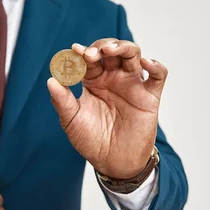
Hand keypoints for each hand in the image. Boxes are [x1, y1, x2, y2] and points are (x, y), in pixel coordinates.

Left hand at [47, 39, 166, 178]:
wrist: (113, 162)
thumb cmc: (90, 140)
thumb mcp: (71, 120)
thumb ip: (62, 100)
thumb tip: (51, 80)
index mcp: (93, 80)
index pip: (88, 59)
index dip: (82, 53)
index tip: (75, 51)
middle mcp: (113, 78)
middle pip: (110, 50)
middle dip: (101, 47)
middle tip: (91, 54)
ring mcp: (132, 85)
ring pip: (133, 55)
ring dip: (123, 47)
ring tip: (110, 50)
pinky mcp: (149, 96)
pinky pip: (158, 76)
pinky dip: (155, 66)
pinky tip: (146, 63)